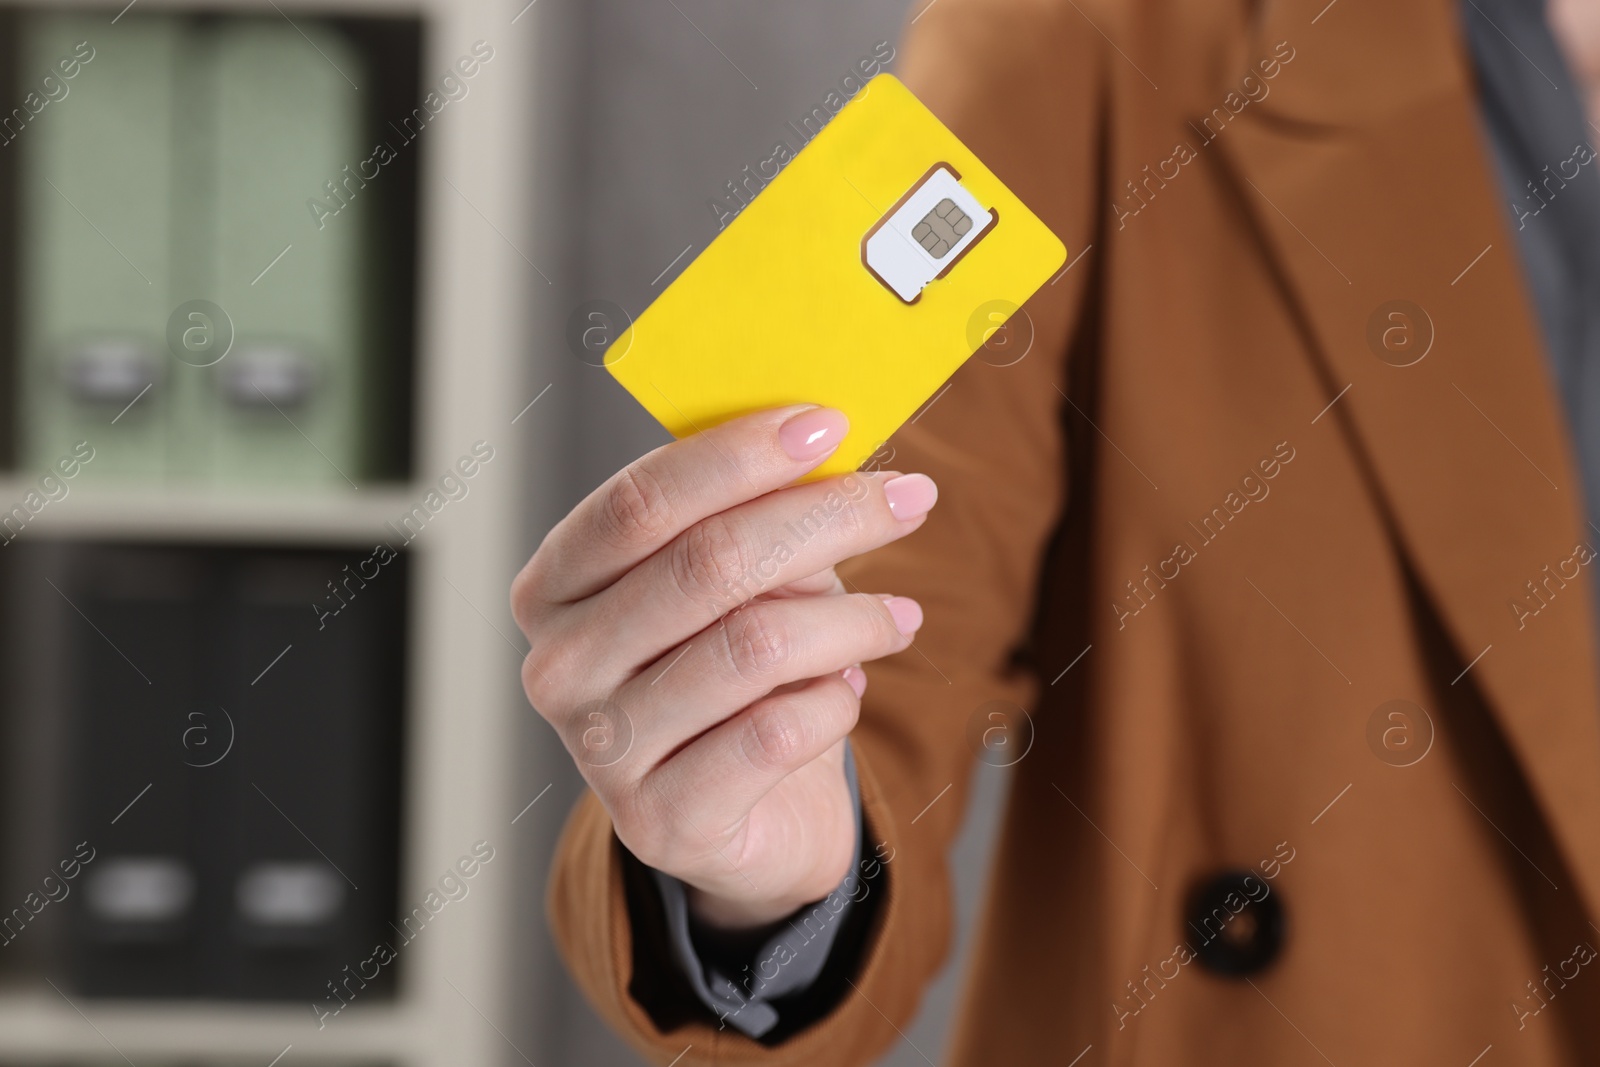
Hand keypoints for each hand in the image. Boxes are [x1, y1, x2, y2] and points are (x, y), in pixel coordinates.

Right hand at [512, 405, 936, 929]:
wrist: (741, 817)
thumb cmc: (732, 670)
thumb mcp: (737, 582)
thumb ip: (759, 516)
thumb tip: (830, 446)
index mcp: (554, 585)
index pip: (640, 502)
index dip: (739, 456)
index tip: (829, 422)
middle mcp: (559, 667)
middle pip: (705, 563)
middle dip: (825, 517)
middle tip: (908, 498)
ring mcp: (602, 752)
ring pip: (755, 646)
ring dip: (851, 621)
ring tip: (896, 618)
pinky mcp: (663, 822)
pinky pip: (778, 733)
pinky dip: (835, 702)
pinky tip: (845, 694)